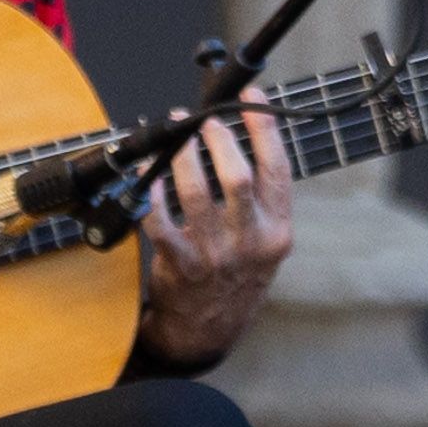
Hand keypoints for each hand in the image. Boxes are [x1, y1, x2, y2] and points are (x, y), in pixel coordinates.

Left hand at [139, 108, 294, 369]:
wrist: (211, 327)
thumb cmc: (237, 274)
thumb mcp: (266, 240)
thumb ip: (260, 198)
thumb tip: (236, 138)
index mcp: (278, 228)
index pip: (277, 167)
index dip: (263, 127)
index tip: (248, 99)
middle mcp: (251, 241)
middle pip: (238, 176)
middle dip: (218, 139)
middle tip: (203, 121)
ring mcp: (216, 255)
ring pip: (195, 191)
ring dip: (180, 157)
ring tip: (173, 138)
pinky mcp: (181, 264)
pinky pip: (160, 220)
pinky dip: (151, 193)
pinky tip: (149, 176)